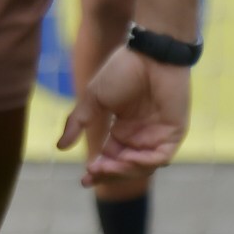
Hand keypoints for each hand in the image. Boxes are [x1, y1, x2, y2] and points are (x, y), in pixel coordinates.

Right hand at [58, 46, 191, 184]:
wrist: (150, 54)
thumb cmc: (123, 70)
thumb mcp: (94, 98)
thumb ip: (79, 122)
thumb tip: (60, 147)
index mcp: (123, 129)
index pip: (110, 158)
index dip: (98, 171)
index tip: (84, 179)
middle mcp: (141, 136)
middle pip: (124, 167)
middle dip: (108, 174)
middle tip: (91, 174)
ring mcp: (158, 135)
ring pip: (142, 167)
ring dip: (123, 171)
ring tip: (105, 167)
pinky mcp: (174, 133)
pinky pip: (160, 157)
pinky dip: (143, 162)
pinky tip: (127, 159)